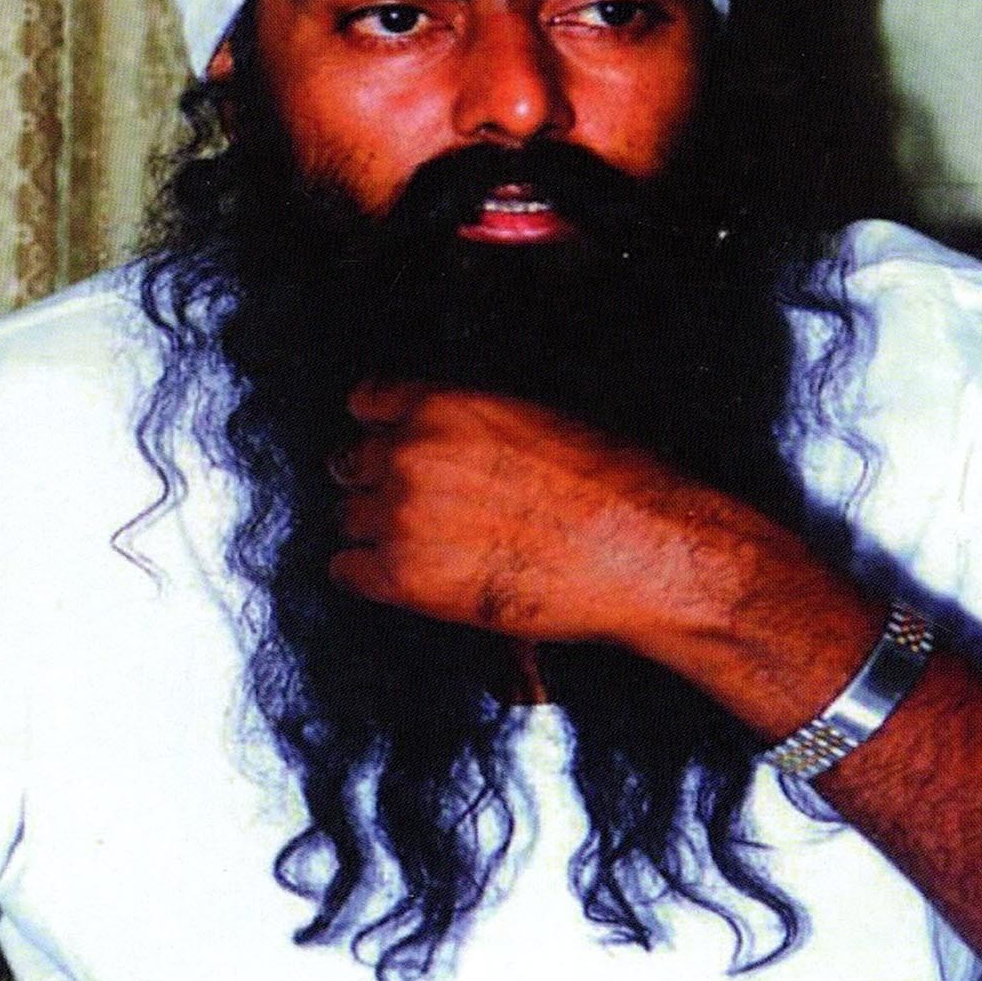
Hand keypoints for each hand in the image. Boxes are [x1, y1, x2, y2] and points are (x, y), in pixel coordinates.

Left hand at [327, 380, 730, 646]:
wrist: (633, 551)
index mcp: (441, 407)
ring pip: (349, 517)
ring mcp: (400, 517)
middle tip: (416, 504)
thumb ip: (469, 425)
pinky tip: (400, 575)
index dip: (382, 426)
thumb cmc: (605, 485)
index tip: (386, 440)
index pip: (369, 402)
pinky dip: (367, 573)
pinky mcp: (403, 578)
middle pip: (353, 463)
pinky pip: (347, 570)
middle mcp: (409, 455)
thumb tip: (445, 443)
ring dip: (376, 528)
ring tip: (421, 545)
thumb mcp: (532, 420)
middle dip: (379, 480)